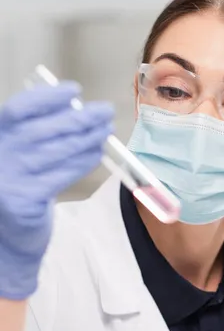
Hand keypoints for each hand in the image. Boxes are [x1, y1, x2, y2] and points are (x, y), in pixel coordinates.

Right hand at [0, 83, 113, 299]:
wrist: (7, 239)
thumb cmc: (20, 190)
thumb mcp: (21, 158)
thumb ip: (40, 135)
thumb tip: (78, 110)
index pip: (18, 110)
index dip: (47, 98)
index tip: (74, 91)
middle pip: (43, 129)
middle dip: (79, 117)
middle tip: (104, 111)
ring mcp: (8, 179)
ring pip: (56, 152)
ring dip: (86, 138)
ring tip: (106, 130)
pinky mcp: (23, 200)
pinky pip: (61, 175)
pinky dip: (82, 162)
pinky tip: (96, 153)